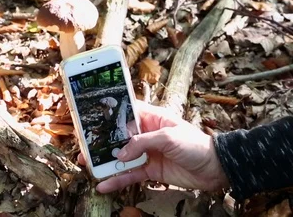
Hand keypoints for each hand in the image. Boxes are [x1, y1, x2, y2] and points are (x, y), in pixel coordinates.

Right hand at [78, 101, 229, 192]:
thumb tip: (120, 154)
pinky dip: (117, 180)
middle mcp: (146, 134)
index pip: (126, 112)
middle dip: (102, 141)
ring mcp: (146, 153)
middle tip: (84, 144)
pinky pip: (129, 175)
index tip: (93, 117)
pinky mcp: (149, 170)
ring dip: (105, 161)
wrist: (214, 169)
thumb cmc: (194, 144)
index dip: (111, 114)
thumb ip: (142, 143)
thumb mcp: (168, 137)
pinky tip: (104, 186)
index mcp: (151, 118)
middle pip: (119, 136)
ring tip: (87, 164)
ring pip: (121, 157)